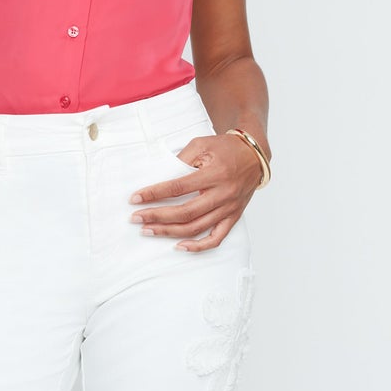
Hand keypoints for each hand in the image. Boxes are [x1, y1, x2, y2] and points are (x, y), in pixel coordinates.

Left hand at [129, 131, 267, 251]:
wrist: (254, 156)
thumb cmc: (226, 148)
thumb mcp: (202, 144)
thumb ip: (182, 159)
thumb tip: (160, 176)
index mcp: (215, 174)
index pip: (178, 187)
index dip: (155, 193)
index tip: (135, 198)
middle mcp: (223, 194)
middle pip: (186, 212)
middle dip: (157, 216)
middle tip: (136, 218)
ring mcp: (229, 209)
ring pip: (196, 228)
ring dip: (170, 232)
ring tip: (148, 230)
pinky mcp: (233, 217)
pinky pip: (216, 238)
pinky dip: (198, 246)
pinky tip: (179, 246)